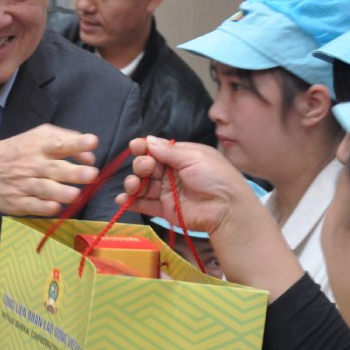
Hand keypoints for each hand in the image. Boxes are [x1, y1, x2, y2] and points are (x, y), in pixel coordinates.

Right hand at [0, 124, 100, 215]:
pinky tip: (56, 207)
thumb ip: (65, 142)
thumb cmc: (16, 152)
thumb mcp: (36, 139)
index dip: (77, 143)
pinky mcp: (17, 202)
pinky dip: (45, 207)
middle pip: (55, 169)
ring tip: (76, 194)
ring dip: (62, 192)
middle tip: (92, 174)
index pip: (59, 143)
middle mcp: (32, 164)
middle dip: (74, 172)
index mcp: (38, 145)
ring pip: (45, 189)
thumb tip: (90, 156)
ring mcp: (24, 184)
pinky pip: (33, 206)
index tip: (91, 142)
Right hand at [119, 136, 256, 235]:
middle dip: (141, 165)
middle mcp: (173, 173)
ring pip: (143, 185)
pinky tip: (122, 200)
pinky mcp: (165, 209)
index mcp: (182, 157)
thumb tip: (149, 140)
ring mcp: (168, 192)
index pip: (157, 150)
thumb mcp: (194, 157)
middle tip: (147, 167)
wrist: (227, 209)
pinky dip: (132, 202)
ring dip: (133, 183)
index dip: (145, 148)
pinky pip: (145, 205)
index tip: (135, 146)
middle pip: (147, 166)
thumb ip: (169, 151)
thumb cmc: (215, 177)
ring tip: (133, 185)